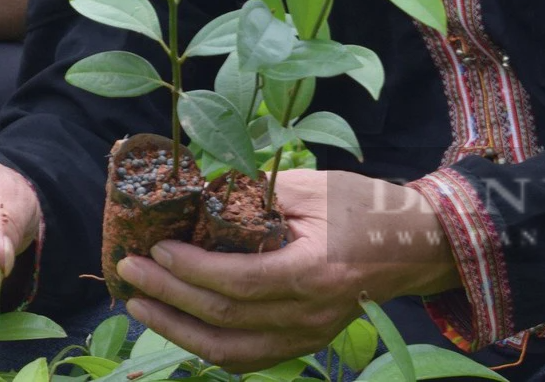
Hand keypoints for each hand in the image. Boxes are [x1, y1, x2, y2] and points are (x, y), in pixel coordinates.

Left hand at [117, 170, 456, 372]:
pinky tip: (178, 326)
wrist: (415, 246)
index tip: (156, 250)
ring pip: (231, 350)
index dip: (192, 269)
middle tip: (129, 272)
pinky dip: (208, 346)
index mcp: (314, 272)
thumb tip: (197, 197)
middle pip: (226, 317)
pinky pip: (249, 357)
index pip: (239, 281)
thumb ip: (256, 195)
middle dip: (170, 295)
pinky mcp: (306, 343)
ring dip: (178, 330)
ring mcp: (309, 336)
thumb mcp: (312, 187)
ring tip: (140, 306)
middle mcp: (310, 315)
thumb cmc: (364, 207)